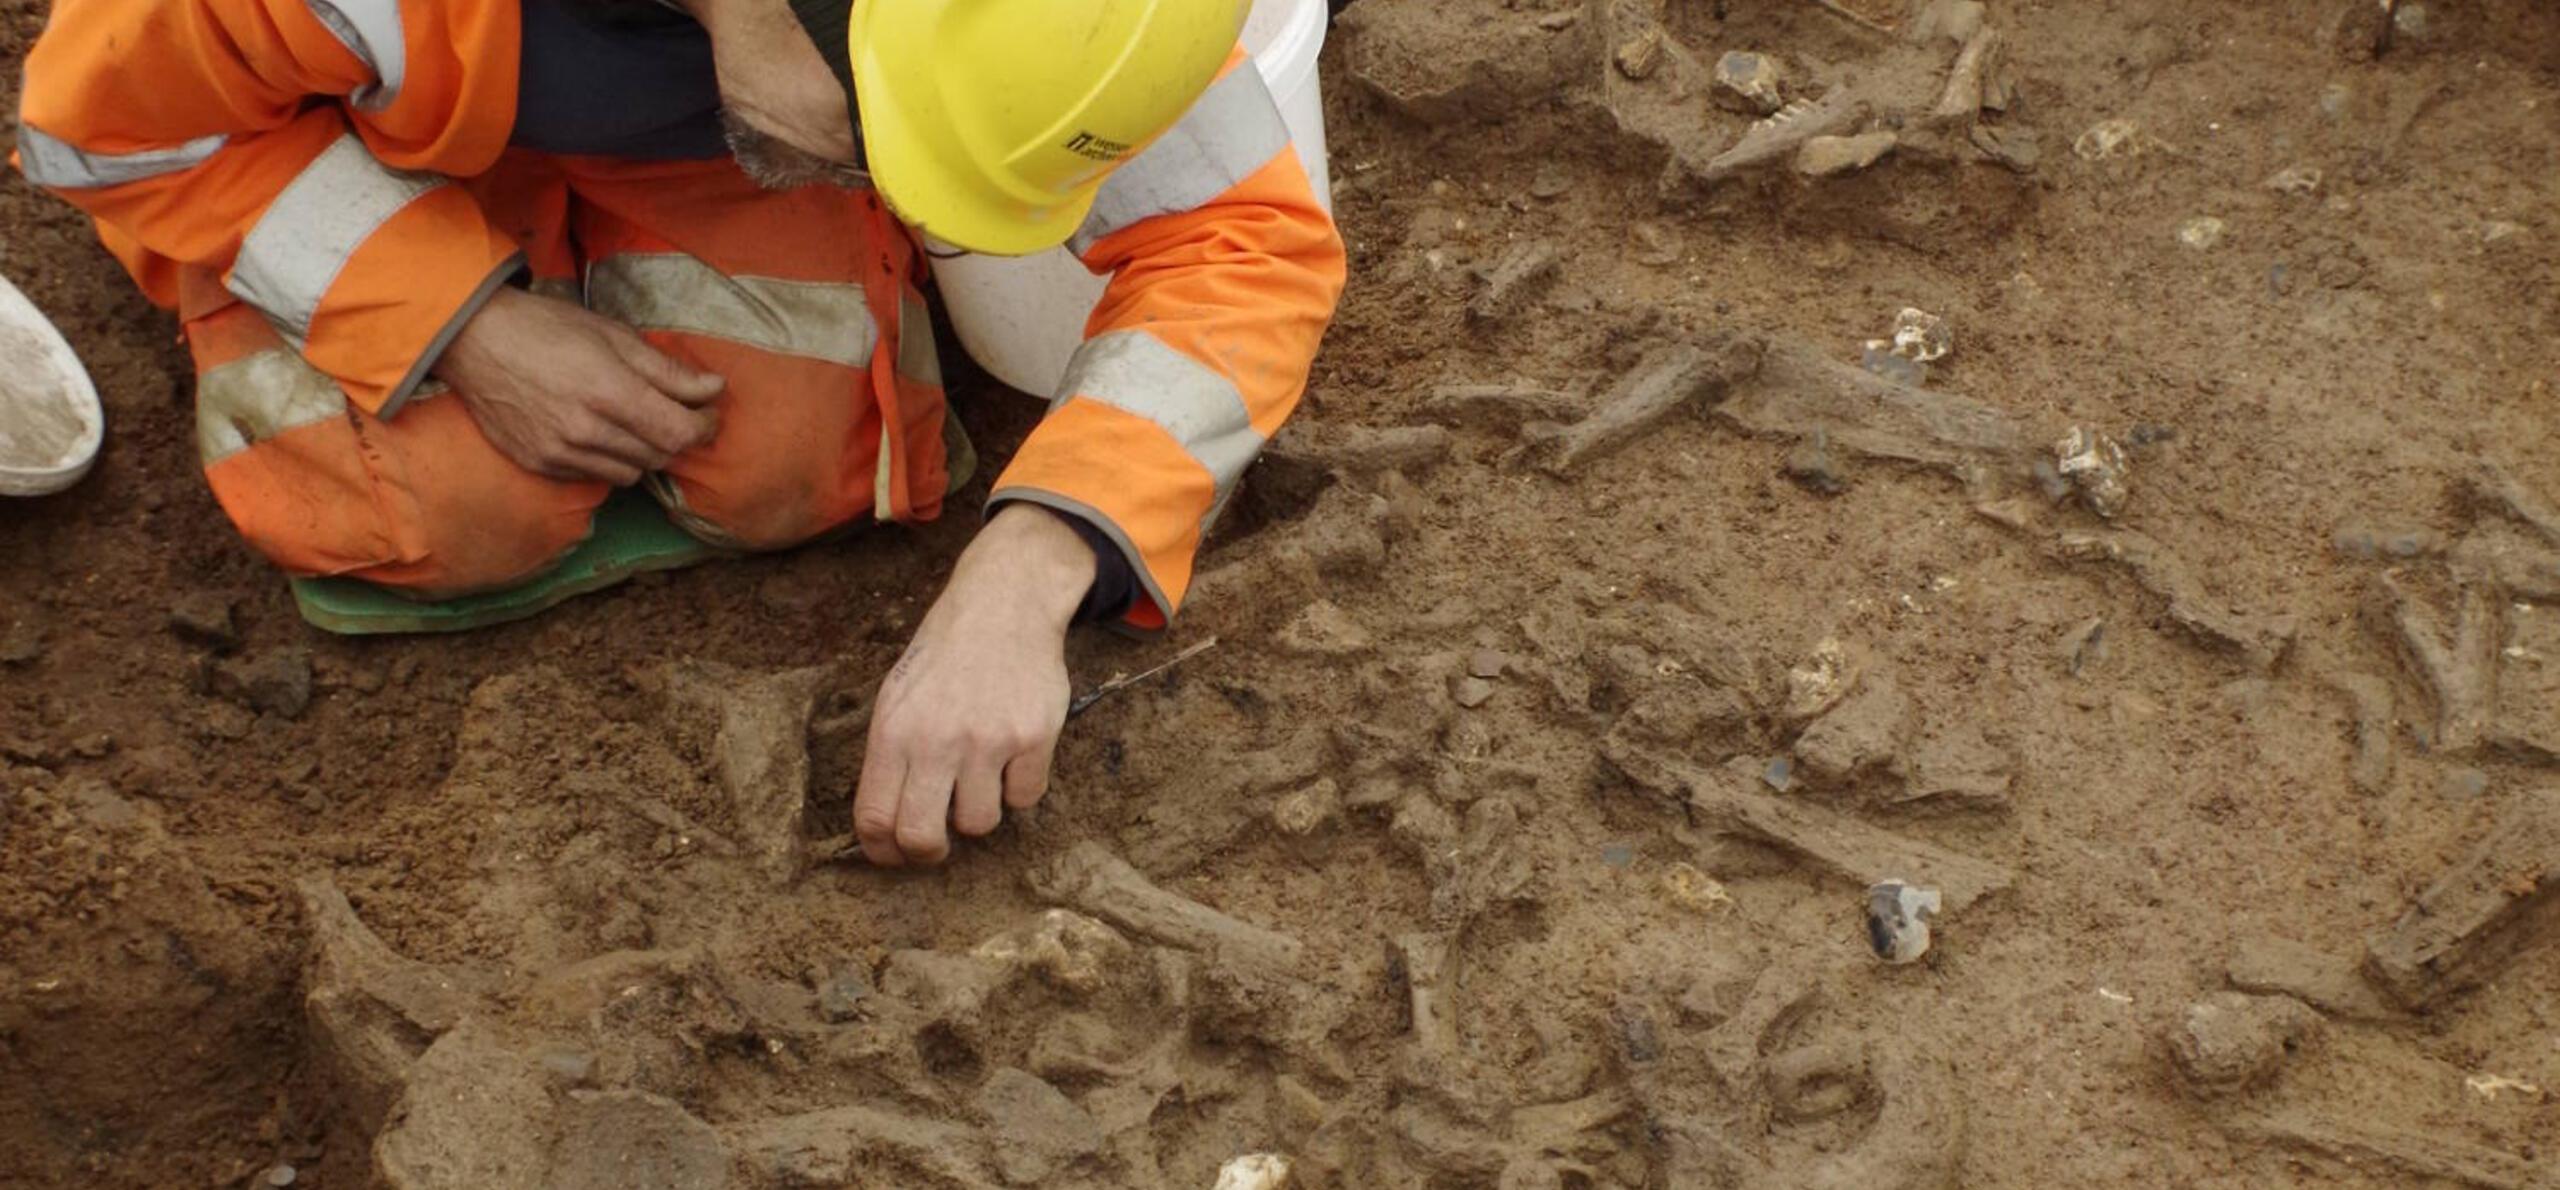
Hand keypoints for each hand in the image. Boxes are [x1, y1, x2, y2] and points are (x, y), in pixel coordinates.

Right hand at [431, 286, 724, 484]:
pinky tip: (601, 433)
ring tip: (637, 423)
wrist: (474, 341)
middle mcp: (585, 430)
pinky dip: (609, 460)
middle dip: (678, 438)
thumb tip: (714, 389)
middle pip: (659, 456)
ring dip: (645, 452)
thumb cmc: (547, 328)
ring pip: (630, 473)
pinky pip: (595, 477)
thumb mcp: (613, 336)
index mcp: (608, 391)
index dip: (704, 427)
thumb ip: (666, 370)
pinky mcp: (540, 464)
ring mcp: (559, 452)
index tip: (708, 414)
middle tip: (678, 415)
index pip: (679, 433)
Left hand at [854, 505, 1097, 865]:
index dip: (883, 851)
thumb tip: (886, 824)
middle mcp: (936, 740)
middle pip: (922, 837)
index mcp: (893, 732)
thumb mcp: (897, 697)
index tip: (895, 855)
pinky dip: (1019, 787)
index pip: (875, 819)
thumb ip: (890, 756)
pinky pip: (1025, 799)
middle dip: (928, 853)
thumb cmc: (944, 656)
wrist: (1003, 606)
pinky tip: (1013, 756)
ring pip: (979, 824)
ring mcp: (988, 741)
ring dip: (979, 811)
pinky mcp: (1034, 738)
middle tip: (937, 844)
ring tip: (980, 778)